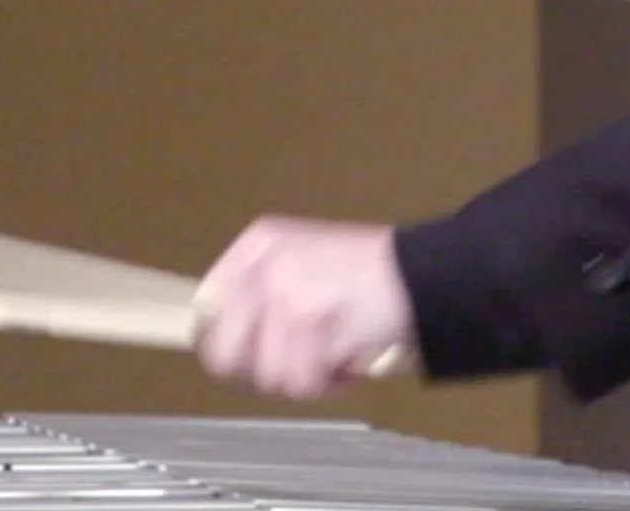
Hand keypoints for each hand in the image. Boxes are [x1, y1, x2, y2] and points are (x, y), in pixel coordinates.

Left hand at [195, 217, 414, 398]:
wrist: (422, 274)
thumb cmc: (365, 278)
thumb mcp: (299, 265)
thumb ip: (258, 297)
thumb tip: (220, 346)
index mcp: (256, 247)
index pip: (206, 310)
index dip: (228, 346)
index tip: (251, 357)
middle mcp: (262, 265)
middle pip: (225, 352)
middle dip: (262, 370)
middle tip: (295, 364)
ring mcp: (284, 292)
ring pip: (266, 375)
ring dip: (303, 378)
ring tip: (331, 354)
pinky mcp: (310, 320)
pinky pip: (301, 382)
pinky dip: (327, 383)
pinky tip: (346, 359)